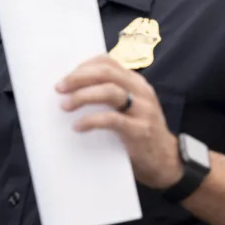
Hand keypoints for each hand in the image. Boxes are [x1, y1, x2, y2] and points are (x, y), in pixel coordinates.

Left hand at [57, 55, 180, 188]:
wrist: (165, 161)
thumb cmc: (137, 132)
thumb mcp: (128, 108)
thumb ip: (108, 96)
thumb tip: (70, 90)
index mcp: (135, 83)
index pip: (108, 63)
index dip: (84, 66)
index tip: (66, 77)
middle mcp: (141, 92)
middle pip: (106, 73)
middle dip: (79, 78)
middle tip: (59, 88)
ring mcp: (143, 110)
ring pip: (110, 92)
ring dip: (83, 96)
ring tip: (65, 106)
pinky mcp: (140, 130)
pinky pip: (112, 120)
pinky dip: (91, 121)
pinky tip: (77, 127)